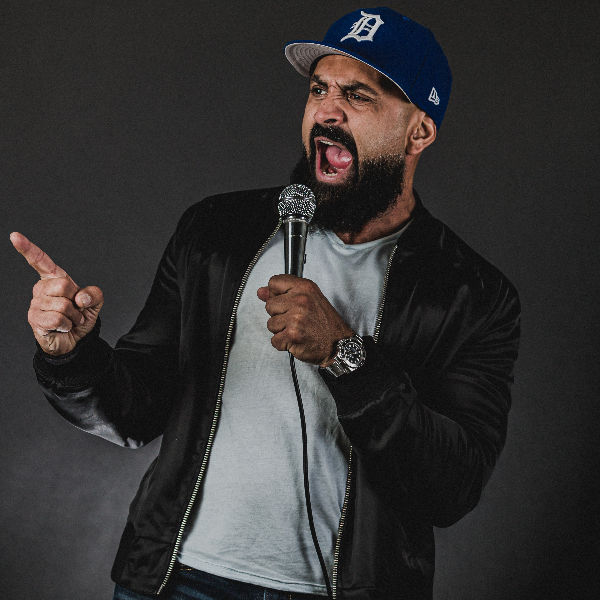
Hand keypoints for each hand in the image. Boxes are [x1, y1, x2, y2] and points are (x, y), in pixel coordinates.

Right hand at [10, 232, 103, 355]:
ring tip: (70, 320)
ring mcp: (36, 304)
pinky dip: (67, 325)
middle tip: (76, 310)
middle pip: (64, 285)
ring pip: (62, 305)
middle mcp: (41, 288)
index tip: (14, 236)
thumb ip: (94, 294)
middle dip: (76, 301)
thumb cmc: (80, 317)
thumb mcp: (94, 303)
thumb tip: (81, 297)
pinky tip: (63, 327)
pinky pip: (57, 319)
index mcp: (54, 279)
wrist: (74, 339)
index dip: (28, 248)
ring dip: (73, 316)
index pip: (40, 260)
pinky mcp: (34, 319)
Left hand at [257, 274, 353, 366]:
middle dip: (279, 315)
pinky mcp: (292, 335)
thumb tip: (261, 292)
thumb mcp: (309, 300)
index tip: (286, 302)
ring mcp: (296, 318)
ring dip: (281, 331)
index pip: (274, 282)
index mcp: (305, 288)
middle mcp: (301, 301)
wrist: (339, 345)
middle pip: (269, 305)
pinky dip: (283, 344)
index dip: (276, 294)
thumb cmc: (325, 324)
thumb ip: (283, 293)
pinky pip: (274, 340)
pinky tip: (296, 340)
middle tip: (296, 320)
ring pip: (270, 324)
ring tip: (297, 330)